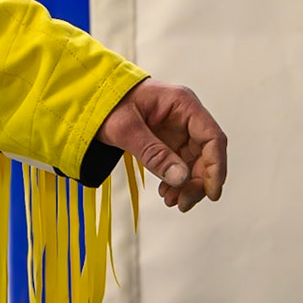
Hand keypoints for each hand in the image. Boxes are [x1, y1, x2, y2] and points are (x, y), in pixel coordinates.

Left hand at [95, 78, 226, 212]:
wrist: (86, 99)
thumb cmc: (104, 103)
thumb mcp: (125, 129)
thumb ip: (153, 153)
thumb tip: (180, 178)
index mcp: (182, 103)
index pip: (212, 138)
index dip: (216, 167)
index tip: (211, 192)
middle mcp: (184, 115)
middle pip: (205, 153)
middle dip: (197, 181)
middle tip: (183, 203)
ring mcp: (176, 127)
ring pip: (193, 161)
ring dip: (186, 184)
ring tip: (172, 201)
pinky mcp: (166, 138)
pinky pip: (178, 162)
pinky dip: (174, 178)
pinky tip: (166, 191)